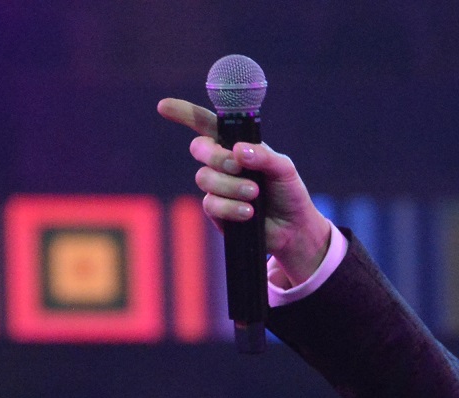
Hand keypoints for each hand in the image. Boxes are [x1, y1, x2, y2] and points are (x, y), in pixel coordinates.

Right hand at [156, 97, 334, 285]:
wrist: (294, 228)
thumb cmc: (288, 192)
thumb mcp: (284, 169)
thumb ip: (264, 156)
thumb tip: (237, 151)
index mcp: (235, 144)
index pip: (206, 124)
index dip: (184, 113)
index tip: (164, 107)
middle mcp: (222, 162)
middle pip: (199, 148)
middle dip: (216, 156)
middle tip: (239, 166)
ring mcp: (217, 186)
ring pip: (205, 178)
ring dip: (230, 185)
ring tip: (254, 194)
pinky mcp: (216, 211)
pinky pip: (211, 204)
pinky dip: (231, 207)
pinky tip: (248, 212)